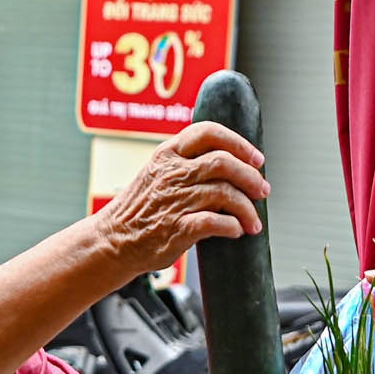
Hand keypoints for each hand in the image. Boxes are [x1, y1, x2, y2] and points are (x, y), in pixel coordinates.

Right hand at [95, 123, 267, 274]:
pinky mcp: (176, 228)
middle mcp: (171, 173)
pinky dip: (232, 226)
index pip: (208, 132)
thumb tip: (231, 164)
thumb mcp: (157, 173)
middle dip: (250, 177)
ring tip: (253, 222)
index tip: (257, 159)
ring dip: (247, 208)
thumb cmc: (140, 210)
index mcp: (167, 154)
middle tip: (262, 191)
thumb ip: (186, 163)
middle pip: (223, 162)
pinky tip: (235, 231)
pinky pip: (215, 222)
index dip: (239, 143)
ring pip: (224, 194)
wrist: (112, 241)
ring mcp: (174, 200)